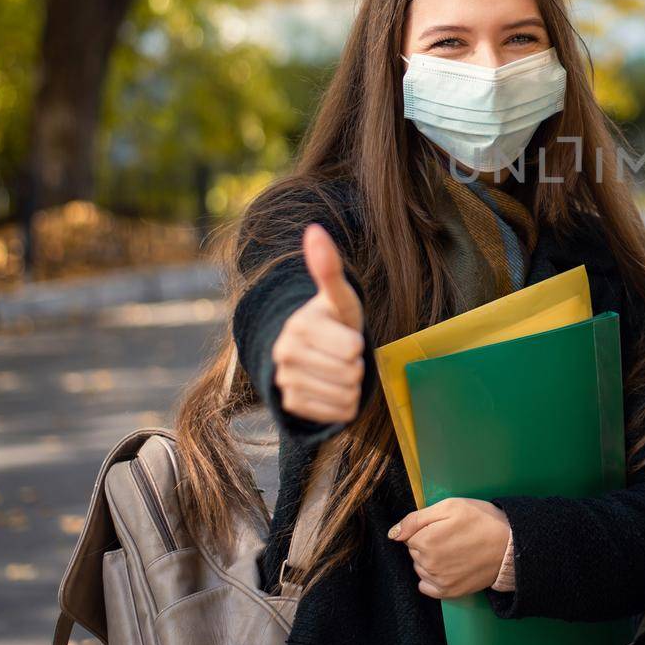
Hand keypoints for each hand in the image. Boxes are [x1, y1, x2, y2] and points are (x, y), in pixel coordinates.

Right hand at [270, 224, 365, 423]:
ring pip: (345, 396)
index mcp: (300, 325)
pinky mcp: (290, 404)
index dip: (359, 344)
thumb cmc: (334, 321)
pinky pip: (336, 414)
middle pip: (351, 374)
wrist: (314, 353)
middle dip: (356, 366)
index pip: (354, 349)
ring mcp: (285, 380)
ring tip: (339, 370)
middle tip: (344, 355)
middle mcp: (286, 353)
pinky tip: (332, 388)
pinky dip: (343, 406)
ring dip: (352, 386)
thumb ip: (329, 268)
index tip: (346, 334)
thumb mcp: (339, 297)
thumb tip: (314, 229)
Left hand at [388, 498, 511, 598]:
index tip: (443, 526)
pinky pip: (426, 587)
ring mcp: (438, 581)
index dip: (425, 528)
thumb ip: (416, 518)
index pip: (409, 535)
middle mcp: (428, 564)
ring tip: (453, 550)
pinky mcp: (449, 592)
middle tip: (450, 536)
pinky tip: (448, 567)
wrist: (510, 545)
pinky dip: (431, 578)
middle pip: (414, 552)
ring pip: (420, 568)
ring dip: (429, 560)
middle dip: (426, 543)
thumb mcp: (450, 507)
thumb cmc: (481, 520)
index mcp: (425, 541)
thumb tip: (393, 533)